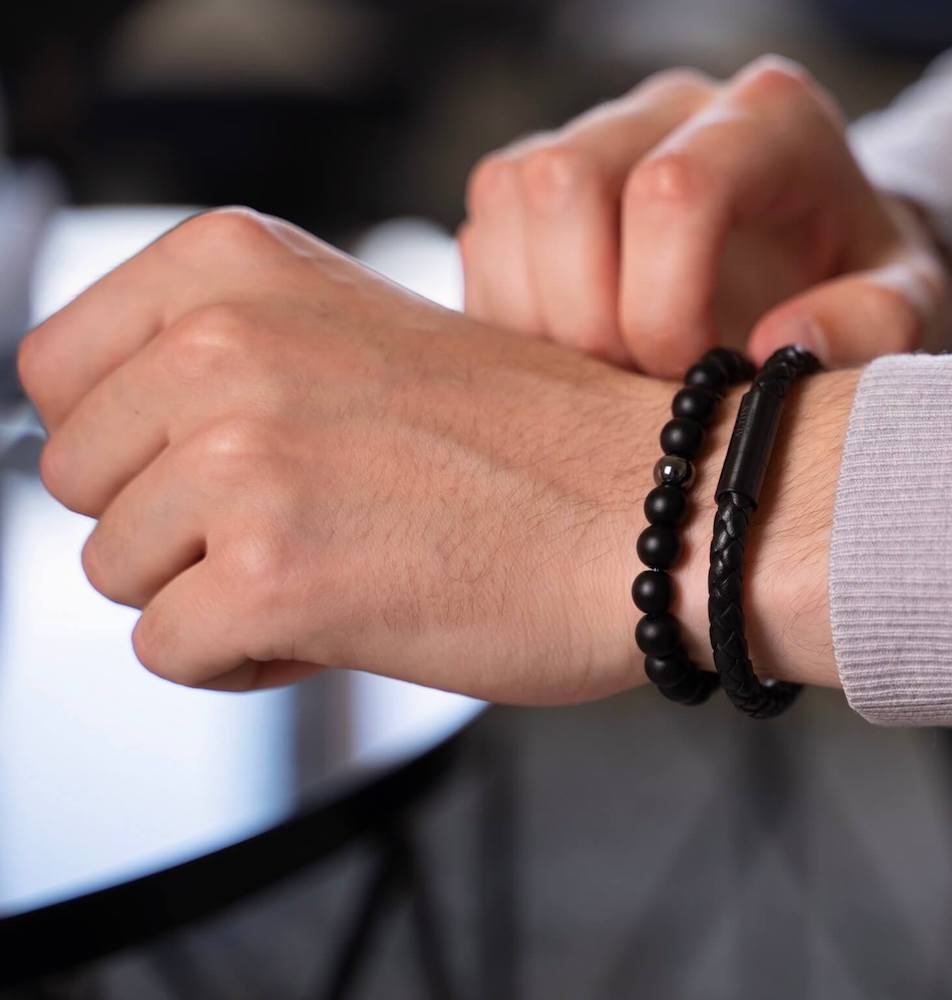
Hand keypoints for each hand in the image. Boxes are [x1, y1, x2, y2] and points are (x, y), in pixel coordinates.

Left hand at [19, 208, 849, 699]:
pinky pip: (172, 652)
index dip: (134, 442)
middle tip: (309, 519)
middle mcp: (224, 344)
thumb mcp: (363, 336)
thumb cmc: (539, 441)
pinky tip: (354, 617)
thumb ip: (231, 360)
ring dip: (216, 592)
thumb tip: (102, 449)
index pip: (56, 371)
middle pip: (79, 480)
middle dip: (174, 523)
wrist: (664, 507)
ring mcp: (243, 460)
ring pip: (117, 572)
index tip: (224, 461)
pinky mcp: (271, 577)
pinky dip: (252, 657)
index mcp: (239, 264)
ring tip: (345, 563)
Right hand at [460, 56, 951, 375]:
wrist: (819, 265)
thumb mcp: (906, 307)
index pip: (673, 190)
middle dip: (586, 313)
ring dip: (537, 316)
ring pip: (508, 199)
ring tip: (603, 378)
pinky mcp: (544, 184)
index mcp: (770, 120)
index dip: (664, 303)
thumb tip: (779, 344)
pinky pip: (483, 234)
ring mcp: (599, 135)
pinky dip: (509, 317)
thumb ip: (874, 324)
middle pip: (564, 182)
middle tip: (636, 384)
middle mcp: (673, 108)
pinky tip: (572, 364)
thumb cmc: (859, 284)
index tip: (695, 373)